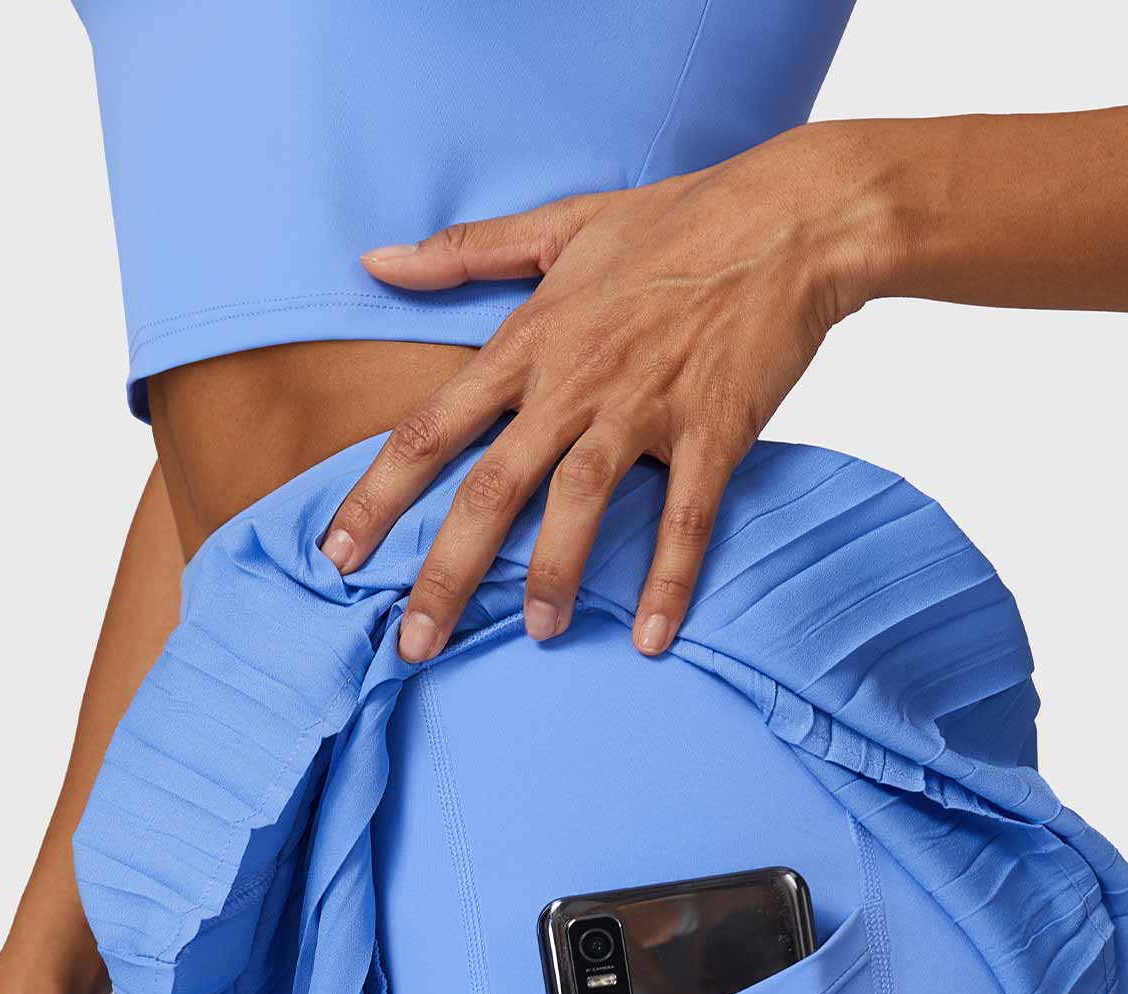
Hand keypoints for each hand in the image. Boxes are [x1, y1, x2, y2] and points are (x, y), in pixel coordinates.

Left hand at [318, 121, 885, 659]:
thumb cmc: (676, 221)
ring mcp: (644, 408)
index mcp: (531, 341)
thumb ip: (464, 253)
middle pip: (490, 489)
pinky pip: (686, 519)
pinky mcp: (713, 431)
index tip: (335, 557)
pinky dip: (671, 581)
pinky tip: (656, 638)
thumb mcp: (560, 224)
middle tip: (415, 642)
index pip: (431, 428)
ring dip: (551, 577)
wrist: (791, 217)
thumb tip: (375, 259)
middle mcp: (574, 383)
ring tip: (535, 634)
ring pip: (579, 505)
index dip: (378, 497)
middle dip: (445, 573)